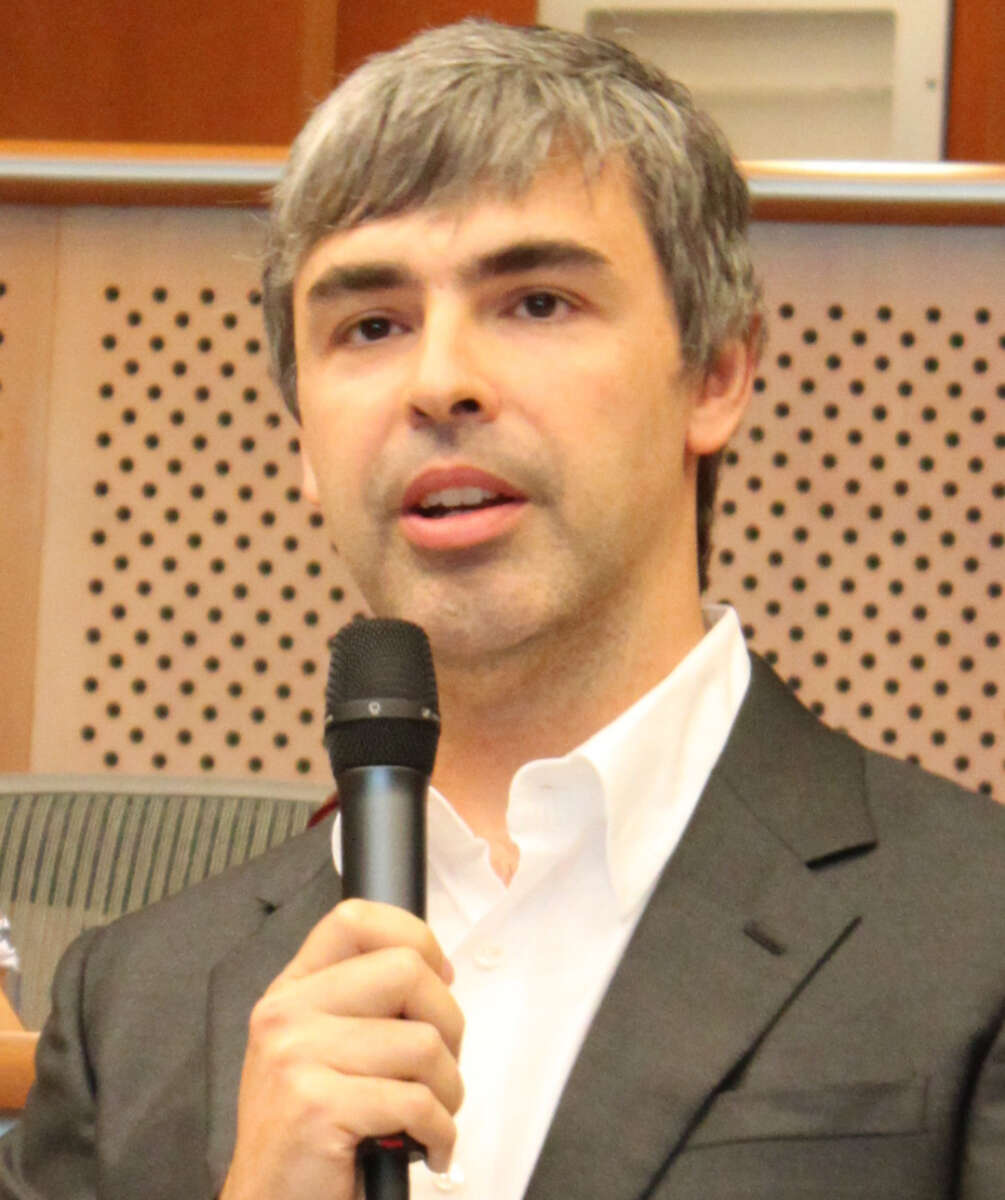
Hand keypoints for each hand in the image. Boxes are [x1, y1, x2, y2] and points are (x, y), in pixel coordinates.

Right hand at [220, 898, 463, 1199]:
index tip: (439, 976)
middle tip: (439, 1067)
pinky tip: (427, 1148)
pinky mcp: (318, 1108)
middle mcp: (287, 1015)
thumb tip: (437, 971)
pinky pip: (417, 1102)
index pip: (355, 920)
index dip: (415, 937)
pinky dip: (441, 1131)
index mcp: (292, 992)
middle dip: (448, 1023)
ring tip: (429, 1117)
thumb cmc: (309, 1137)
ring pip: (423, 1043)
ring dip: (448, 1090)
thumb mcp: (319, 1052)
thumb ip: (361, 1005)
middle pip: (406, 971)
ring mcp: (297, 1059)